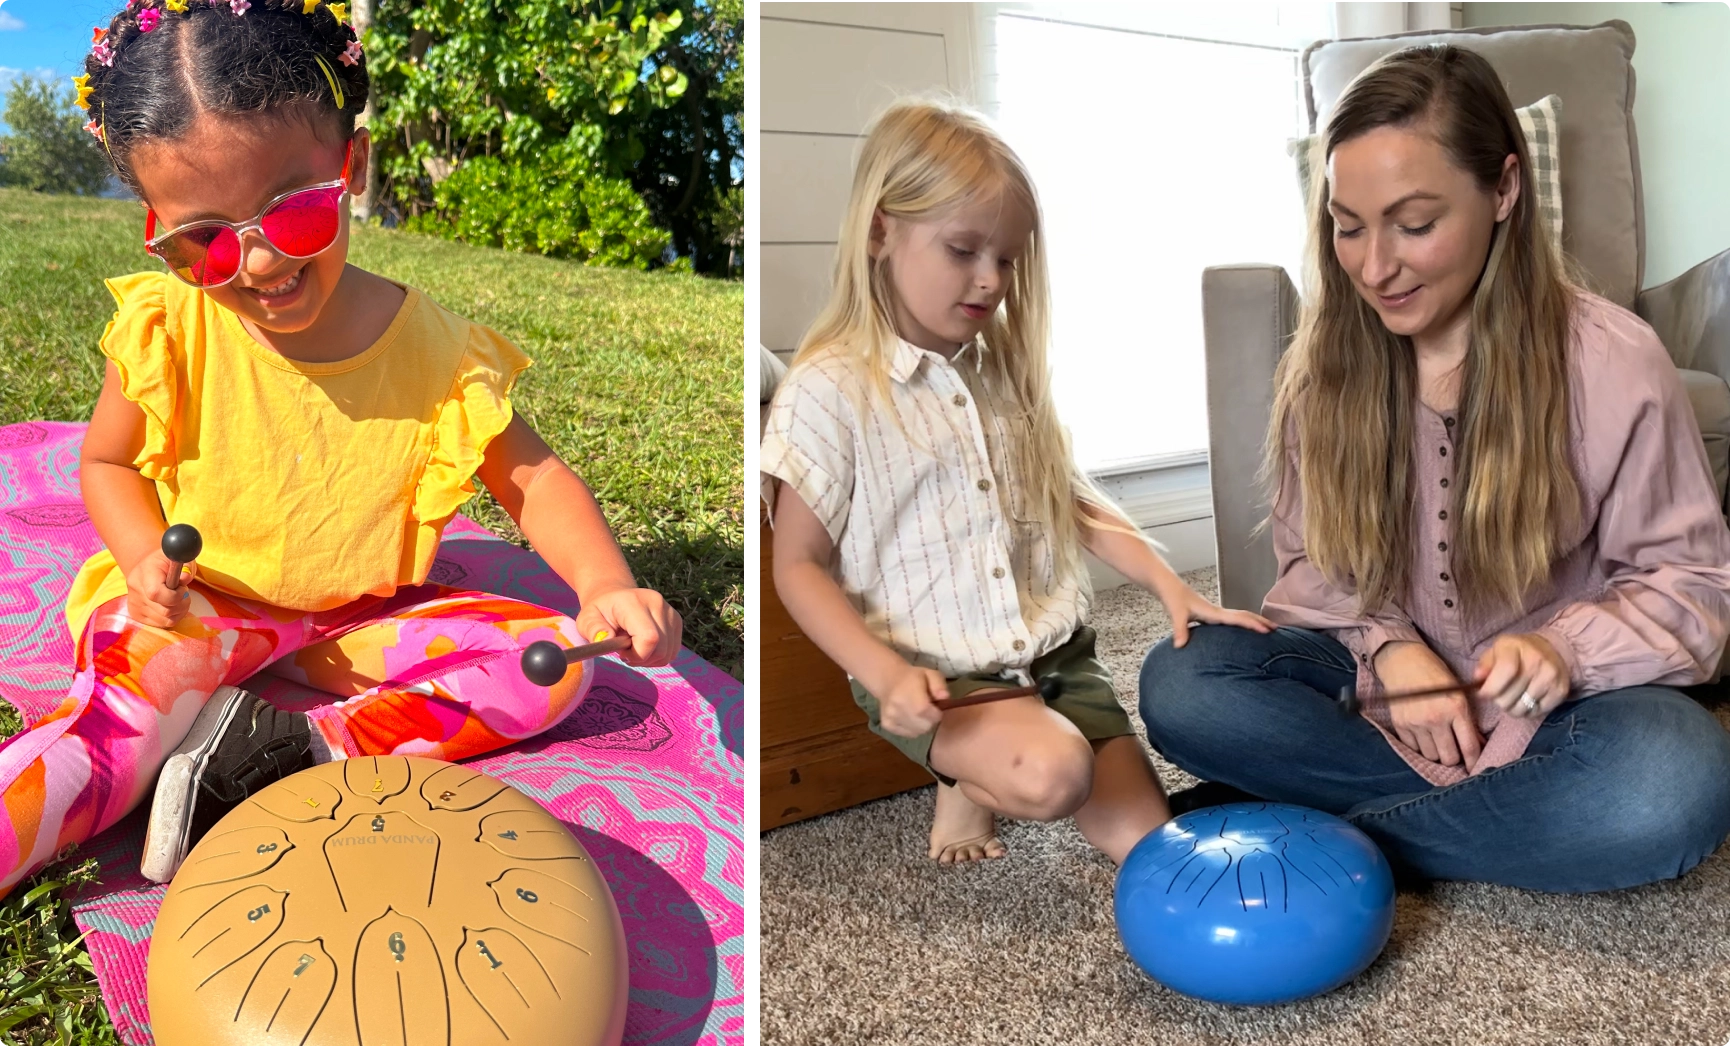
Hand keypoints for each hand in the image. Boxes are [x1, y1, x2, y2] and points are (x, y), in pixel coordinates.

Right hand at [124, 549, 194, 628]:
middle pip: (164, 610)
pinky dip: (172, 617)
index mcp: (144, 573)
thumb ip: (185, 567)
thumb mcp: (178, 559)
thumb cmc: (166, 563)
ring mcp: (134, 604)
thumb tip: (185, 578)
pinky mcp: (136, 614)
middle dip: (182, 603)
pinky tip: (171, 606)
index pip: (156, 593)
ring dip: (179, 611)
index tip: (182, 588)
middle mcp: (135, 590)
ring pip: (165, 620)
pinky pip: (161, 624)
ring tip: (178, 599)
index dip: (175, 596)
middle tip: (183, 593)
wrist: (147, 567)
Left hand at [576, 586, 683, 666]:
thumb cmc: (599, 611)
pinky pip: (672, 651)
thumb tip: (605, 640)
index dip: (637, 655)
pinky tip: (644, 647)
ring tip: (634, 648)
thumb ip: (593, 630)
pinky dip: (658, 655)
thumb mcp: (586, 620)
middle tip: (625, 651)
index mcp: (634, 602)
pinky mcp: (676, 620)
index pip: (649, 638)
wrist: (614, 595)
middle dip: (642, 658)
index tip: (621, 652)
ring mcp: (670, 612)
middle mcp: (657, 604)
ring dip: (650, 658)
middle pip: (661, 649)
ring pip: (668, 653)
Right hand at [877, 664, 948, 738]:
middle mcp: (896, 708)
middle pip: (924, 726)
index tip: (937, 708)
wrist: (888, 680)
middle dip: (931, 720)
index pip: (924, 712)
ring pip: (918, 732)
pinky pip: (910, 734)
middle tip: (929, 709)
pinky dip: (914, 728)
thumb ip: (939, 685)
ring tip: (919, 711)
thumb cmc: (913, 677)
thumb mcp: (930, 674)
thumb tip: (945, 697)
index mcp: (906, 694)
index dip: (936, 713)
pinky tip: (911, 716)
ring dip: (923, 724)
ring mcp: (890, 718)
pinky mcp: (888, 725)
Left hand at [1158, 583, 1274, 648]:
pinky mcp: (1210, 614)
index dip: (1253, 624)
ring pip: (1239, 616)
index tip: (1268, 630)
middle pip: (1244, 615)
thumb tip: (1180, 646)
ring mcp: (1215, 612)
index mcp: (1213, 612)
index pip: (1238, 618)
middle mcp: (1217, 611)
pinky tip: (1242, 630)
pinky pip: (1231, 619)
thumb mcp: (1175, 614)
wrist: (1168, 586)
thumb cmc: (1173, 598)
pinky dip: (1241, 623)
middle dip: (1260, 622)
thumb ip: (1179, 630)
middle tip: (1277, 630)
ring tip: (1267, 629)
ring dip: (1253, 621)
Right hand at [1376, 641, 1481, 769]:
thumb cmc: (1436, 674)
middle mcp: (1435, 718)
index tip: (1474, 767)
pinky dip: (1420, 746)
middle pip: (1449, 757)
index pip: (1469, 746)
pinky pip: (1414, 748)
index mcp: (1455, 708)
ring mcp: (1415, 723)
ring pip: (1431, 755)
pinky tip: (1423, 735)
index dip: (1473, 761)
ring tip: (1437, 741)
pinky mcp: (1400, 724)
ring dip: (1436, 752)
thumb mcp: (1458, 693)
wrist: (1403, 661)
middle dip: (1454, 757)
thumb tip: (1478, 744)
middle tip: (1453, 750)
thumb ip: (1467, 719)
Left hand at [1473, 633, 1568, 718]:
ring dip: (1512, 708)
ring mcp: (1551, 676)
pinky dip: (1527, 711)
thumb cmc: (1516, 654)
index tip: (1483, 694)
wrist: (1552, 650)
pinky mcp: (1560, 691)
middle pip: (1509, 696)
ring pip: (1521, 708)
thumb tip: (1477, 678)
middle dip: (1498, 700)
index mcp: (1515, 647)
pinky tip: (1527, 699)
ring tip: (1513, 697)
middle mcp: (1536, 660)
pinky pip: (1536, 713)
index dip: (1490, 688)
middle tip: (1500, 694)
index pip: (1505, 671)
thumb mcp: (1496, 652)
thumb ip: (1484, 665)